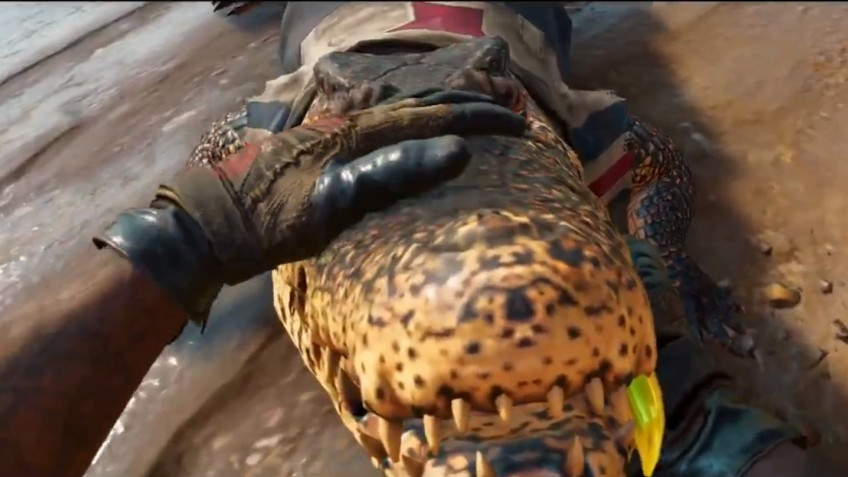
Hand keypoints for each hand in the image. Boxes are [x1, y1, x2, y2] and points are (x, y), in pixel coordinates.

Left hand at [96, 91, 526, 322]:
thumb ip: (388, 175)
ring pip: (396, 113)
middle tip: (504, 113)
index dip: (475, 120)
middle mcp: (344, 124)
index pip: (429, 117)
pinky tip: (405, 135)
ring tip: (467, 117)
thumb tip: (454, 151)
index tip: (516, 126)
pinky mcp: (318, 151)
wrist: (204, 225)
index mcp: (354, 133)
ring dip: (437, 113)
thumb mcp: (328, 204)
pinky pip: (375, 129)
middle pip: (416, 105)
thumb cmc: (264, 221)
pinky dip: (406, 127)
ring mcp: (329, 135)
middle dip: (464, 107)